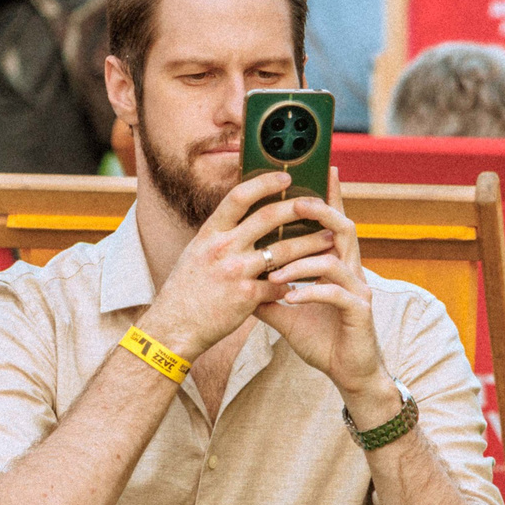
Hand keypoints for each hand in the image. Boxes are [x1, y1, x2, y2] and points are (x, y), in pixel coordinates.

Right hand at [138, 172, 332, 361]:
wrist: (174, 327)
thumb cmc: (186, 291)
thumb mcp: (196, 253)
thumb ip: (220, 235)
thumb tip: (244, 217)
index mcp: (210, 233)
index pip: (239, 197)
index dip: (264, 183)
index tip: (284, 177)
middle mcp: (222, 248)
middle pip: (268, 217)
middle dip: (298, 208)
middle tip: (319, 204)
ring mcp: (235, 271)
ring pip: (283, 250)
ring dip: (311, 243)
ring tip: (330, 238)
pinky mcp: (247, 296)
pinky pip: (281, 283)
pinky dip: (297, 281)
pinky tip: (312, 279)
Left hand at [255, 195, 389, 417]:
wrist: (348, 372)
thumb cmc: (322, 339)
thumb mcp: (287, 312)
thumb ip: (267, 291)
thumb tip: (238, 276)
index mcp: (336, 265)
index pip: (331, 224)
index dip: (330, 196)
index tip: (322, 169)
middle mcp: (351, 271)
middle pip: (344, 228)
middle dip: (322, 212)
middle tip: (299, 201)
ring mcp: (358, 290)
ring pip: (335, 260)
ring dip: (302, 262)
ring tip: (274, 271)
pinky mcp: (360, 311)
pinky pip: (335, 293)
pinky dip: (310, 292)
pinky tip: (290, 298)